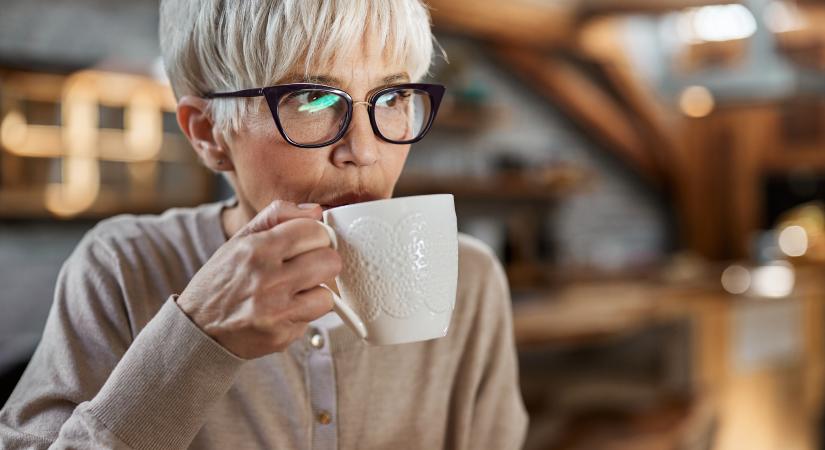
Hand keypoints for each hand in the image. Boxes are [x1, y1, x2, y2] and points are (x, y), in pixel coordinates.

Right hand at [176, 201, 340, 358]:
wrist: (198, 329)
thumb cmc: (222, 282)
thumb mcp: (239, 240)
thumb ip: (277, 216)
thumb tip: (316, 211)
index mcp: (256, 249)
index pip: (314, 230)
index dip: (316, 236)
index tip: (309, 243)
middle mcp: (266, 279)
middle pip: (329, 260)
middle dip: (322, 262)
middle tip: (306, 267)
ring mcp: (275, 310)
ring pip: (328, 293)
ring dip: (316, 292)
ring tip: (295, 291)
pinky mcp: (281, 335)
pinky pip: (314, 318)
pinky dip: (305, 313)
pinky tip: (285, 310)